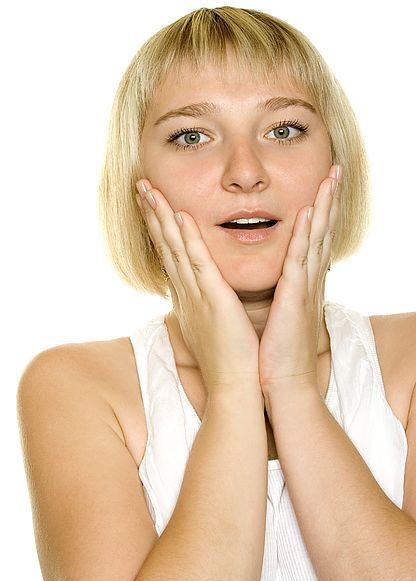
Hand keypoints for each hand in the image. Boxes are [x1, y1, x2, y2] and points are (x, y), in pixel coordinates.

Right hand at [136, 179, 259, 393]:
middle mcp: (185, 292)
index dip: (158, 226)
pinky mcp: (213, 300)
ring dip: (161, 217)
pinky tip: (180, 217)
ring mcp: (196, 295)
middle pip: (164, 245)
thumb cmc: (228, 361)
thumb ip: (206, 305)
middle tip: (140, 185)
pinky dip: (188, 239)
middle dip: (151, 213)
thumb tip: (202, 298)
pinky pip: (199, 263)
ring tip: (149, 190)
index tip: (150, 203)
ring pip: (175, 248)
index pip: (169, 254)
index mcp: (188, 296)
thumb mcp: (213, 326)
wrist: (234, 388)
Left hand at [258, 164, 341, 393]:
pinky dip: (304, 235)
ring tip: (331, 177)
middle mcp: (308, 282)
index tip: (324, 185)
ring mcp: (304, 288)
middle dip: (330, 199)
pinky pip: (299, 260)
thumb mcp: (278, 315)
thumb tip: (276, 285)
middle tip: (336, 169)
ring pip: (315, 238)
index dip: (320, 212)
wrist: (281, 383)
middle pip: (322, 232)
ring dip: (324, 206)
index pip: (312, 241)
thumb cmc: (274, 353)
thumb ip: (279, 295)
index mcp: (301, 285)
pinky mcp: (294, 298)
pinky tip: (309, 212)